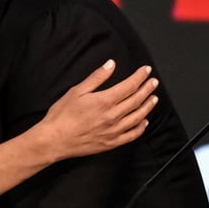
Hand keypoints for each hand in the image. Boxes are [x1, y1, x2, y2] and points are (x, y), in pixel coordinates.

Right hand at [39, 60, 157, 161]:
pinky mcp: (112, 143)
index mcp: (104, 101)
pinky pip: (132, 135)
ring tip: (153, 98)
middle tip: (153, 82)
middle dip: (147, 89)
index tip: (145, 70)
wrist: (54, 140)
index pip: (129, 86)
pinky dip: (141, 127)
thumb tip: (110, 64)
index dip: (139, 77)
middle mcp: (113, 116)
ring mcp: (114, 131)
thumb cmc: (62, 115)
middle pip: (136, 100)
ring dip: (148, 106)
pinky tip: (144, 121)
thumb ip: (96, 77)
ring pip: (138, 117)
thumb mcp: (76, 91)